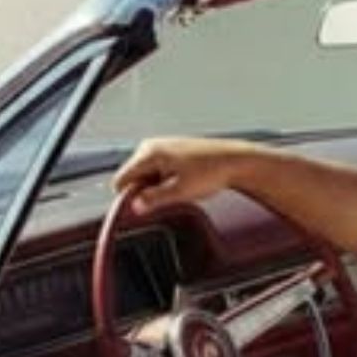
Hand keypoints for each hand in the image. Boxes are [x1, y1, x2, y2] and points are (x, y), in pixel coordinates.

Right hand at [113, 137, 232, 216]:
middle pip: (132, 178)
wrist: (234, 161)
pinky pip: (157, 172)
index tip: (144, 209)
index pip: (121, 180)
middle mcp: (151, 146)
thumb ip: (154, 199)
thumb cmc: (212, 171)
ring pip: (145, 176)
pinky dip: (165, 181)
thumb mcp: (180, 191)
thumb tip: (134, 206)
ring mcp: (160, 147)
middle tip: (169, 198)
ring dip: (157, 188)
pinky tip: (183, 183)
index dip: (129, 198)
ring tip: (180, 190)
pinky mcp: (170, 151)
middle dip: (145, 192)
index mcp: (149, 153)